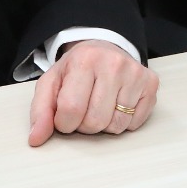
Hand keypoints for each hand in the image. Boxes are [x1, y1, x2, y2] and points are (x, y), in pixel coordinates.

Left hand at [28, 39, 157, 146]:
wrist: (104, 48)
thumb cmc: (77, 69)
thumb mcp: (52, 83)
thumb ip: (40, 112)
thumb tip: (35, 139)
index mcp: (84, 60)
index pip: (71, 110)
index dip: (64, 122)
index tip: (65, 114)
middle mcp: (113, 64)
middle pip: (95, 122)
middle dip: (84, 125)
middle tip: (84, 108)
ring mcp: (135, 73)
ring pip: (116, 126)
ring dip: (104, 125)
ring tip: (100, 105)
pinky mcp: (150, 83)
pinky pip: (134, 124)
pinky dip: (123, 122)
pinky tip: (116, 104)